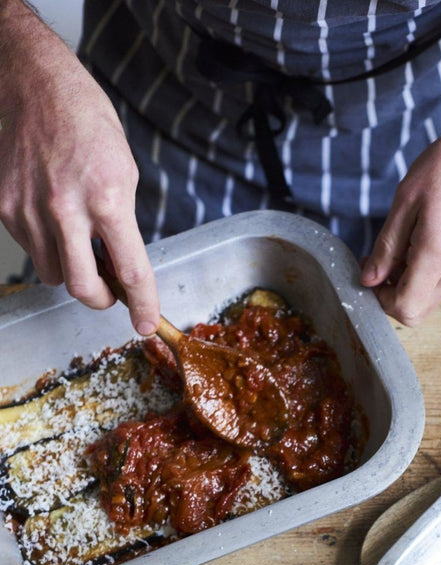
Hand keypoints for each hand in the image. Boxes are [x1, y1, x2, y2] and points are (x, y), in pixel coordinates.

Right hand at [0, 6, 159, 333]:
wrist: (37, 85)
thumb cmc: (87, 123)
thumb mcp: (125, 172)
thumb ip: (123, 224)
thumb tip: (121, 266)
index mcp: (108, 199)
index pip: (131, 271)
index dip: (142, 305)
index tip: (146, 322)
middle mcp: (66, 209)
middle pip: (84, 288)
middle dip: (101, 298)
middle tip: (110, 291)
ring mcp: (30, 210)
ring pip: (54, 273)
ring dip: (71, 269)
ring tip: (79, 239)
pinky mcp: (5, 207)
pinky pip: (32, 249)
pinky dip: (47, 245)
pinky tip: (53, 216)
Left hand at [360, 93, 440, 324]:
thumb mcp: (406, 200)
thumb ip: (387, 246)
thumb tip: (369, 279)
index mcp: (437, 254)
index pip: (405, 307)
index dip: (380, 299)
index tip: (369, 272)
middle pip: (417, 311)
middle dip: (391, 295)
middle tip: (379, 262)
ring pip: (428, 298)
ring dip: (406, 283)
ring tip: (398, 245)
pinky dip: (422, 273)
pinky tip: (416, 241)